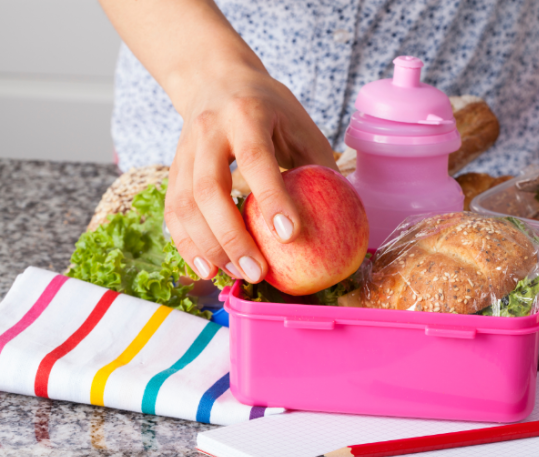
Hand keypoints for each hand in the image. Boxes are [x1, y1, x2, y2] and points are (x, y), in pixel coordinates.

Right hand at [164, 66, 337, 282]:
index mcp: (247, 114)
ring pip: (184, 205)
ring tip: (235, 276)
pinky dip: (188, 245)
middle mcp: (208, 130)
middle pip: (209, 189)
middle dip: (232, 237)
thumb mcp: (302, 126)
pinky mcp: (174, 169)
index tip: (291, 236)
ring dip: (208, 247)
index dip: (273, 198)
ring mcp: (184, 150)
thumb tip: (347, 219)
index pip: (256, 159)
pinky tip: (208, 269)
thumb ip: (320, 168)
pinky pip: (173, 212)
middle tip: (258, 272)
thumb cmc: (272, 110)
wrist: (216, 80)